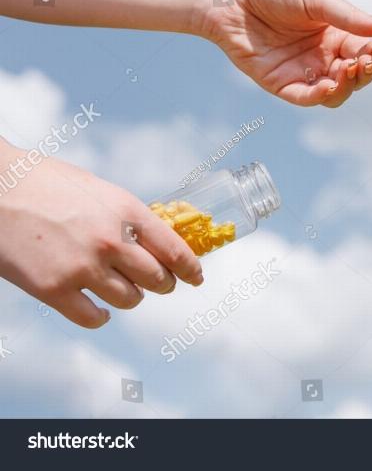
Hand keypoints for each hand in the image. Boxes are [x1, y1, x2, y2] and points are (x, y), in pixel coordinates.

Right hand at [0, 144, 202, 327]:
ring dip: (131, 297)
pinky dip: (101, 317)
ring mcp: (83, 268)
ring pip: (130, 300)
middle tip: (159, 283)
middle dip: (163, 284)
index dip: (191, 268)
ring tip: (122, 289)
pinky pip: (94, 318)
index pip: (175, 249)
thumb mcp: (99, 190)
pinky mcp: (54, 290)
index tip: (197, 277)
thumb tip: (154, 240)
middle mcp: (111, 241)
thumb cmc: (44, 183)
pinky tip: (100, 310)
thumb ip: (127, 217)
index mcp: (126, 211)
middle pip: (158, 279)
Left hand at [199, 0, 371, 106]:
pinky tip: (330, 85)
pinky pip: (306, 98)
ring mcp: (303, 71)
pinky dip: (321, 96)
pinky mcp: (281, 84)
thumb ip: (349, 16)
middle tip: (366, 60)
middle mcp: (322, 55)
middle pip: (355, 75)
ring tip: (348, 70)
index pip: (364, 50)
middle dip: (366, 71)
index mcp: (334, 33)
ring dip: (348, 86)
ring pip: (336, 92)